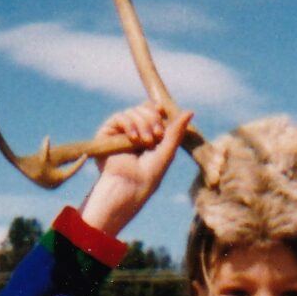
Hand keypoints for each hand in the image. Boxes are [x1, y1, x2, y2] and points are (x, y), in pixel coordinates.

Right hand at [80, 102, 191, 234]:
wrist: (130, 187)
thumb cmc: (149, 175)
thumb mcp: (167, 151)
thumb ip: (176, 131)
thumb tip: (190, 111)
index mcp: (148, 135)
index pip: (152, 111)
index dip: (157, 109)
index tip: (162, 112)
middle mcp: (133, 132)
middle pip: (143, 109)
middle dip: (153, 119)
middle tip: (157, 135)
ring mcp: (119, 132)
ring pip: (132, 112)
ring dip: (143, 123)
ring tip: (146, 142)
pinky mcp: (107, 133)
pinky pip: (119, 117)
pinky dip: (129, 124)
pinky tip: (134, 139)